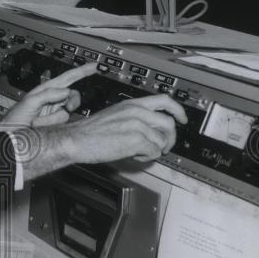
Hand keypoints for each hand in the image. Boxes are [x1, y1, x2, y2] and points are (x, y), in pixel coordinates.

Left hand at [0, 64, 96, 130]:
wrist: (11, 137)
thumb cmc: (14, 118)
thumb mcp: (30, 102)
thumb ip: (48, 94)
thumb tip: (66, 92)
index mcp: (46, 89)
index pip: (68, 77)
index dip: (82, 71)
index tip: (95, 66)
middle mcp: (52, 99)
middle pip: (73, 96)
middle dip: (70, 102)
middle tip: (66, 107)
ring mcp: (54, 112)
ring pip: (67, 112)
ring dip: (52, 118)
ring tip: (37, 120)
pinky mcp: (55, 124)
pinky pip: (62, 122)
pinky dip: (52, 124)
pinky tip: (40, 125)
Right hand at [21, 94, 187, 178]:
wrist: (77, 139)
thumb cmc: (90, 131)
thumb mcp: (114, 115)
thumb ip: (134, 118)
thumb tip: (149, 130)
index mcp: (131, 103)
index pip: (164, 100)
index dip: (178, 110)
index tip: (182, 119)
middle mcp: (137, 111)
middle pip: (169, 123)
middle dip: (170, 138)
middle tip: (164, 146)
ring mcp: (137, 124)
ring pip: (161, 140)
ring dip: (154, 149)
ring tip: (139, 151)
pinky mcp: (136, 139)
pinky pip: (153, 151)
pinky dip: (146, 157)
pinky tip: (134, 155)